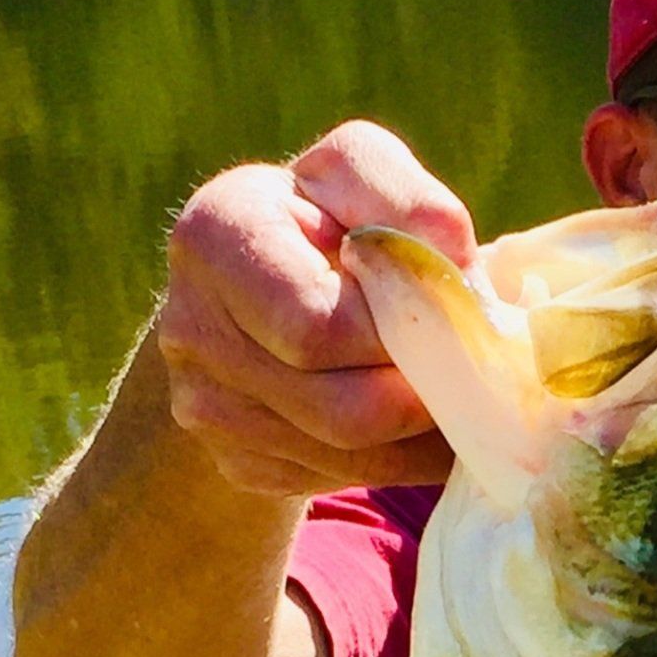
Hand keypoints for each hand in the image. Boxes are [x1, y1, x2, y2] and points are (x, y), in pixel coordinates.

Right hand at [157, 118, 476, 495]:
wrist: (268, 284)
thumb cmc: (328, 217)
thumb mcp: (363, 175)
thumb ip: (409, 202)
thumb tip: (455, 267)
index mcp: (216, 236)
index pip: (318, 329)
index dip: (401, 334)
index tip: (443, 312)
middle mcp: (190, 328)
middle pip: (342, 410)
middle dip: (421, 393)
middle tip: (466, 369)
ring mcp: (205, 406)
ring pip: (351, 458)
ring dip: (422, 436)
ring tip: (454, 392)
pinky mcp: (236, 461)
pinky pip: (339, 481)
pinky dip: (398, 460)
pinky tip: (411, 420)